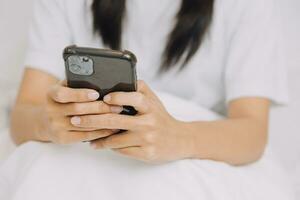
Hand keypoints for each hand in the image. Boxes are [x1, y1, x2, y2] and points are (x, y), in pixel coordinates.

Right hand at [41, 81, 121, 143]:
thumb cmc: (64, 101)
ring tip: (118, 116)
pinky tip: (112, 128)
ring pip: (84, 124)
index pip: (64, 94)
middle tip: (117, 106)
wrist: (47, 121)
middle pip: (78, 110)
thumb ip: (77, 84)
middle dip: (100, 108)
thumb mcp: (65, 89)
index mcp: (51, 94)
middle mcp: (51, 111)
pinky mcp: (63, 138)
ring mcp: (56, 126)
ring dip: (103, 120)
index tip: (96, 93)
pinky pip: (85, 135)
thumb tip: (102, 81)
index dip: (80, 94)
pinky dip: (101, 132)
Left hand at [70, 80, 192, 162]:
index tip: (102, 98)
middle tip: (75, 119)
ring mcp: (147, 140)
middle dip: (92, 120)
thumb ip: (139, 88)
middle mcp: (149, 122)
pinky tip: (97, 144)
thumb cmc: (161, 117)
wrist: (179, 140)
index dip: (118, 97)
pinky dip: (107, 147)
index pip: (134, 98)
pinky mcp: (146, 154)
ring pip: (115, 139)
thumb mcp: (154, 100)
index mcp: (151, 106)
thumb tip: (119, 79)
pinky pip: (121, 151)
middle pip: (116, 121)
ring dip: (96, 137)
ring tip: (82, 134)